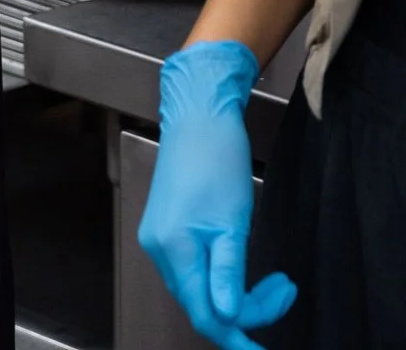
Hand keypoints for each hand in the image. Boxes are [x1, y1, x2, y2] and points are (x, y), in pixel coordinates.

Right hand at [138, 40, 296, 348]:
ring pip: (198, 287)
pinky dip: (222, 275)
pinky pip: (193, 268)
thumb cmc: (218, 159)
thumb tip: (229, 317)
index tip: (264, 347)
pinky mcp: (166, 227)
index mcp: (174, 248)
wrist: (198, 116)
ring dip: (236, 292)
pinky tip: (242, 264)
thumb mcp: (233, 221)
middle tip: (284, 292)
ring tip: (274, 280)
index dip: (237, 336)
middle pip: (201, 303)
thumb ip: (229, 274)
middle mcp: (159, 248)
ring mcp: (159, 237)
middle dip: (246, 309)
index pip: (205, 313)